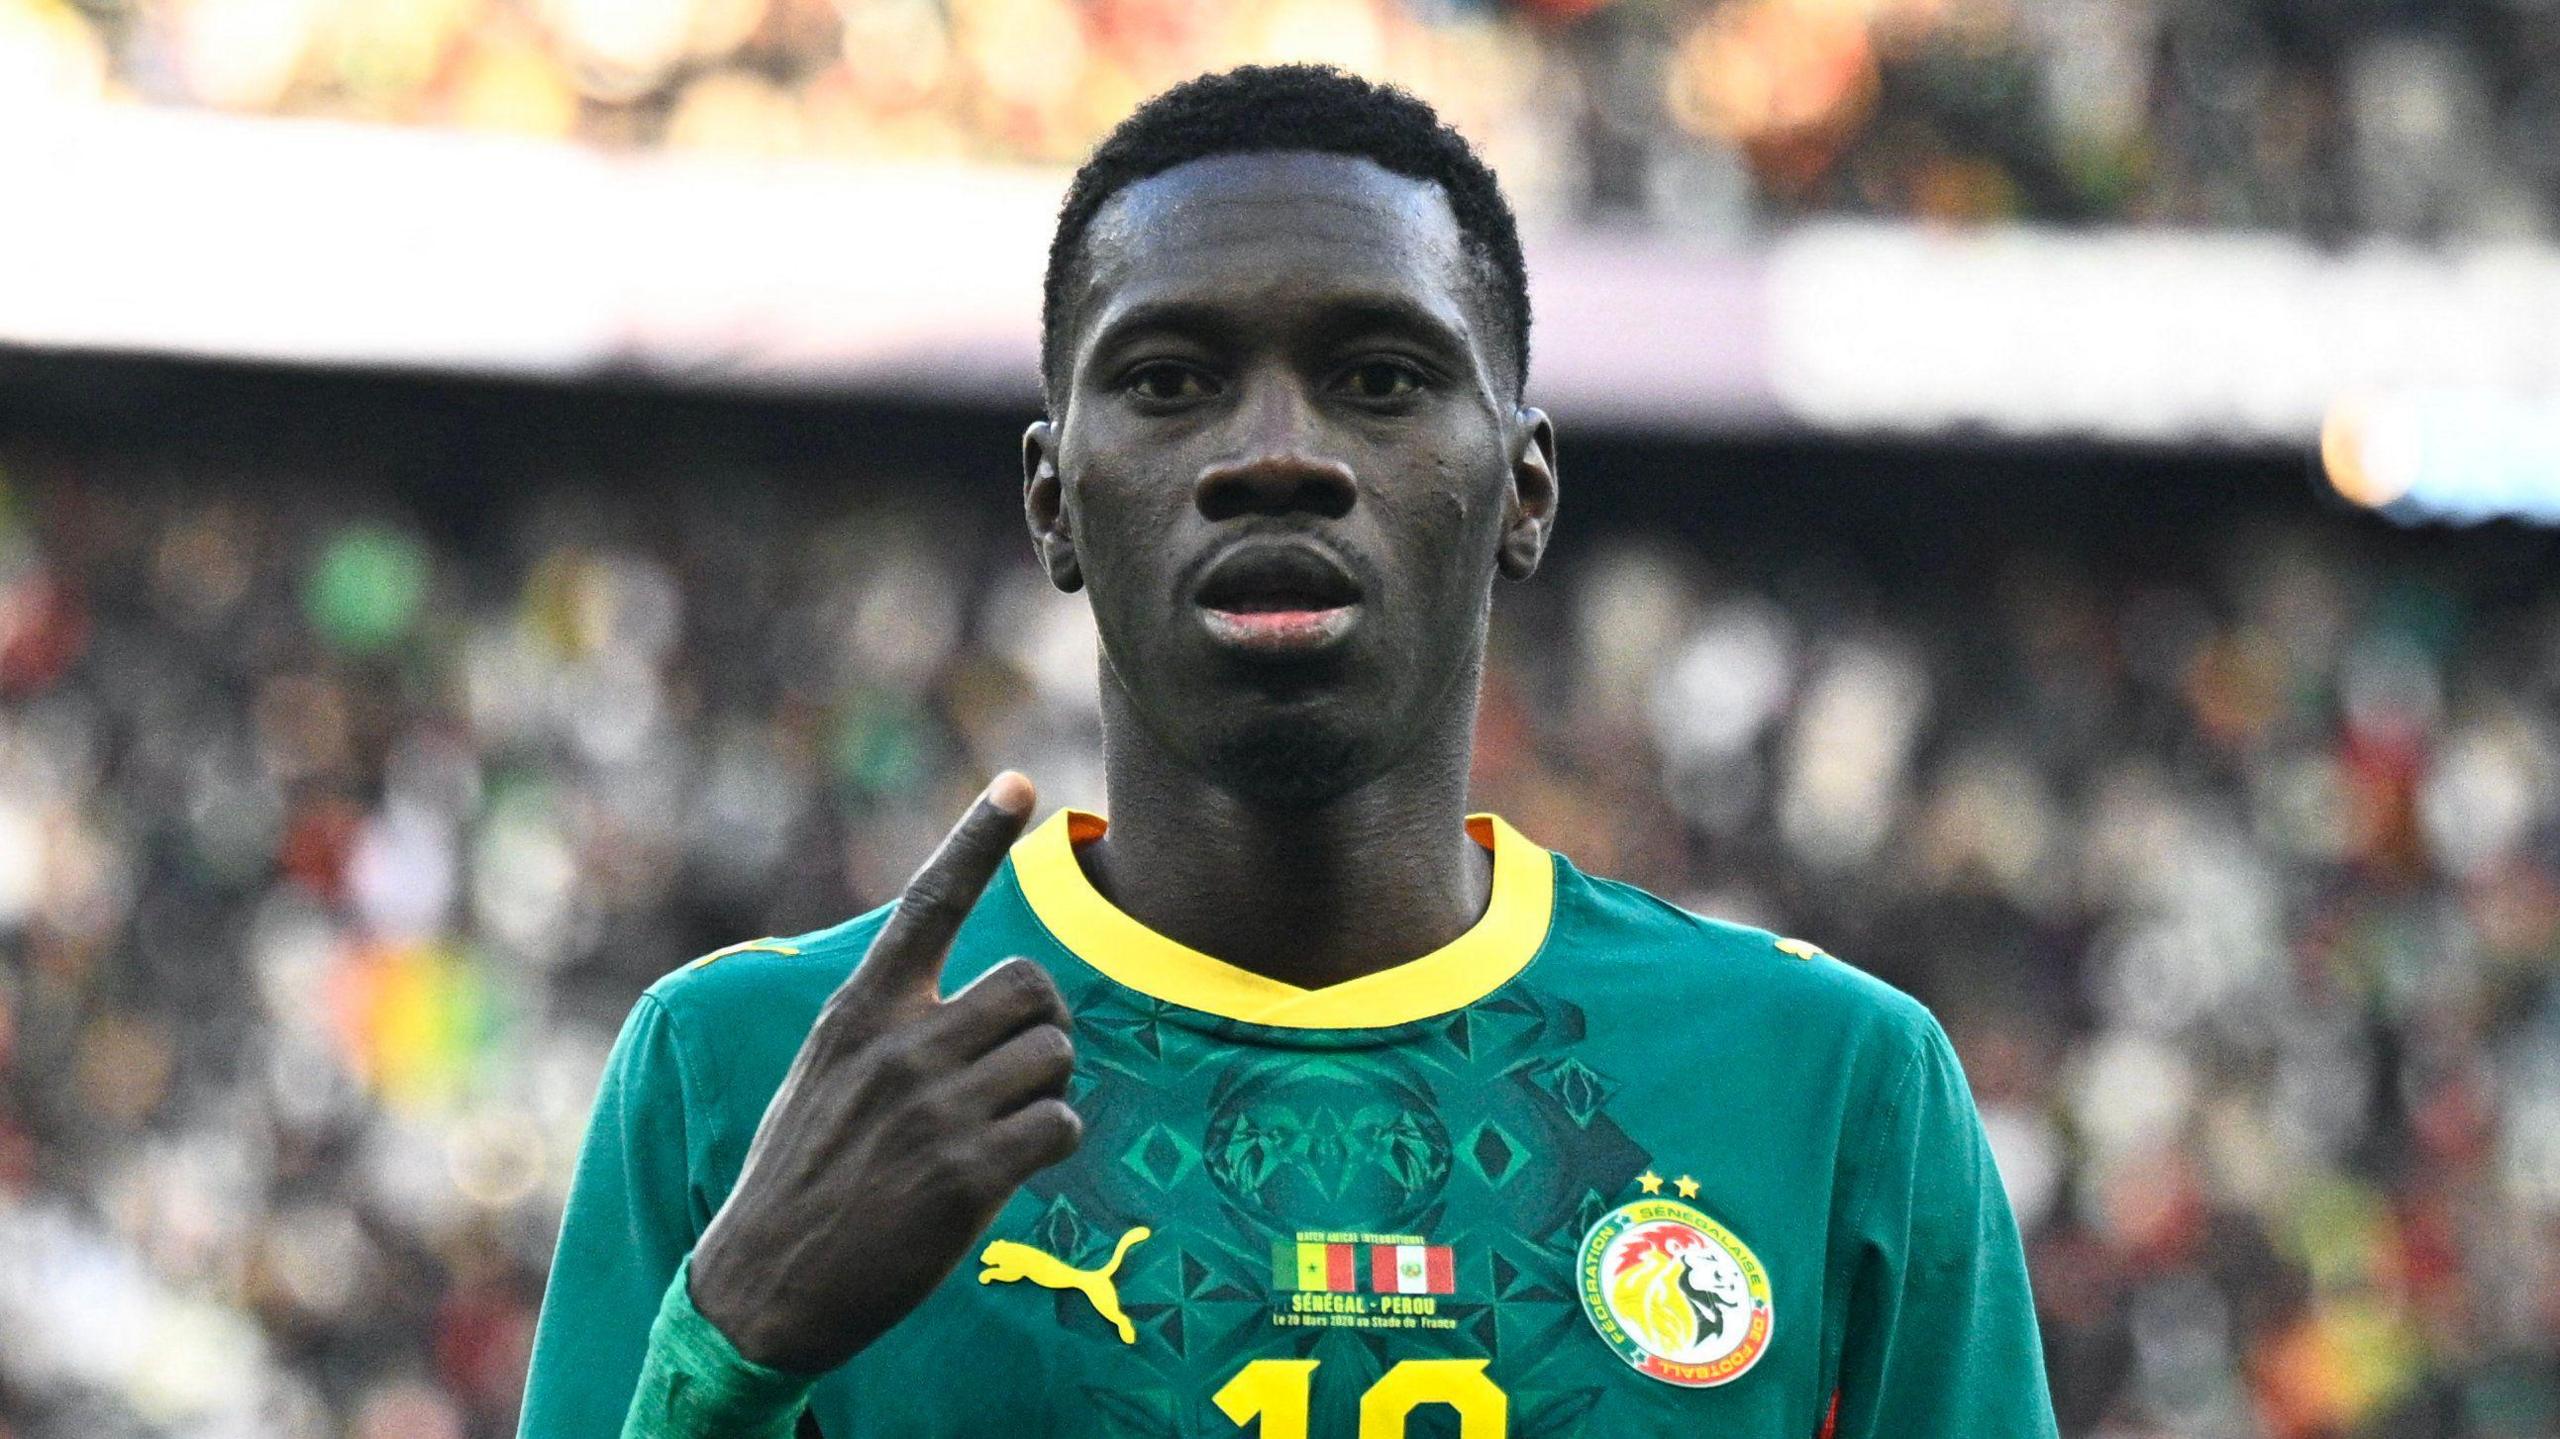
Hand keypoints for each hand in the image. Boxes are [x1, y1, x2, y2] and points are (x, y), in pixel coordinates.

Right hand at [685, 772, 1080, 1373]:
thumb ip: (888, 1027)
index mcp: (858, 1012)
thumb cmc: (801, 1178)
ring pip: (1055, 1054)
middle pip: (1033, 985)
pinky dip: (1051, 1144)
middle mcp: (898, 1046)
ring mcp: (933, 1108)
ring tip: (1002, 1128)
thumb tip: (975, 1005)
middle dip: (1045, 1024)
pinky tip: (1011, 1170)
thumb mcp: (823, 1075)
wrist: (761, 1290)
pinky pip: (1059, 1125)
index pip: (928, 902)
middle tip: (1020, 1066)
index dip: (978, 837)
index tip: (1020, 782)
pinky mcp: (964, 1174)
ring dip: (1048, 1090)